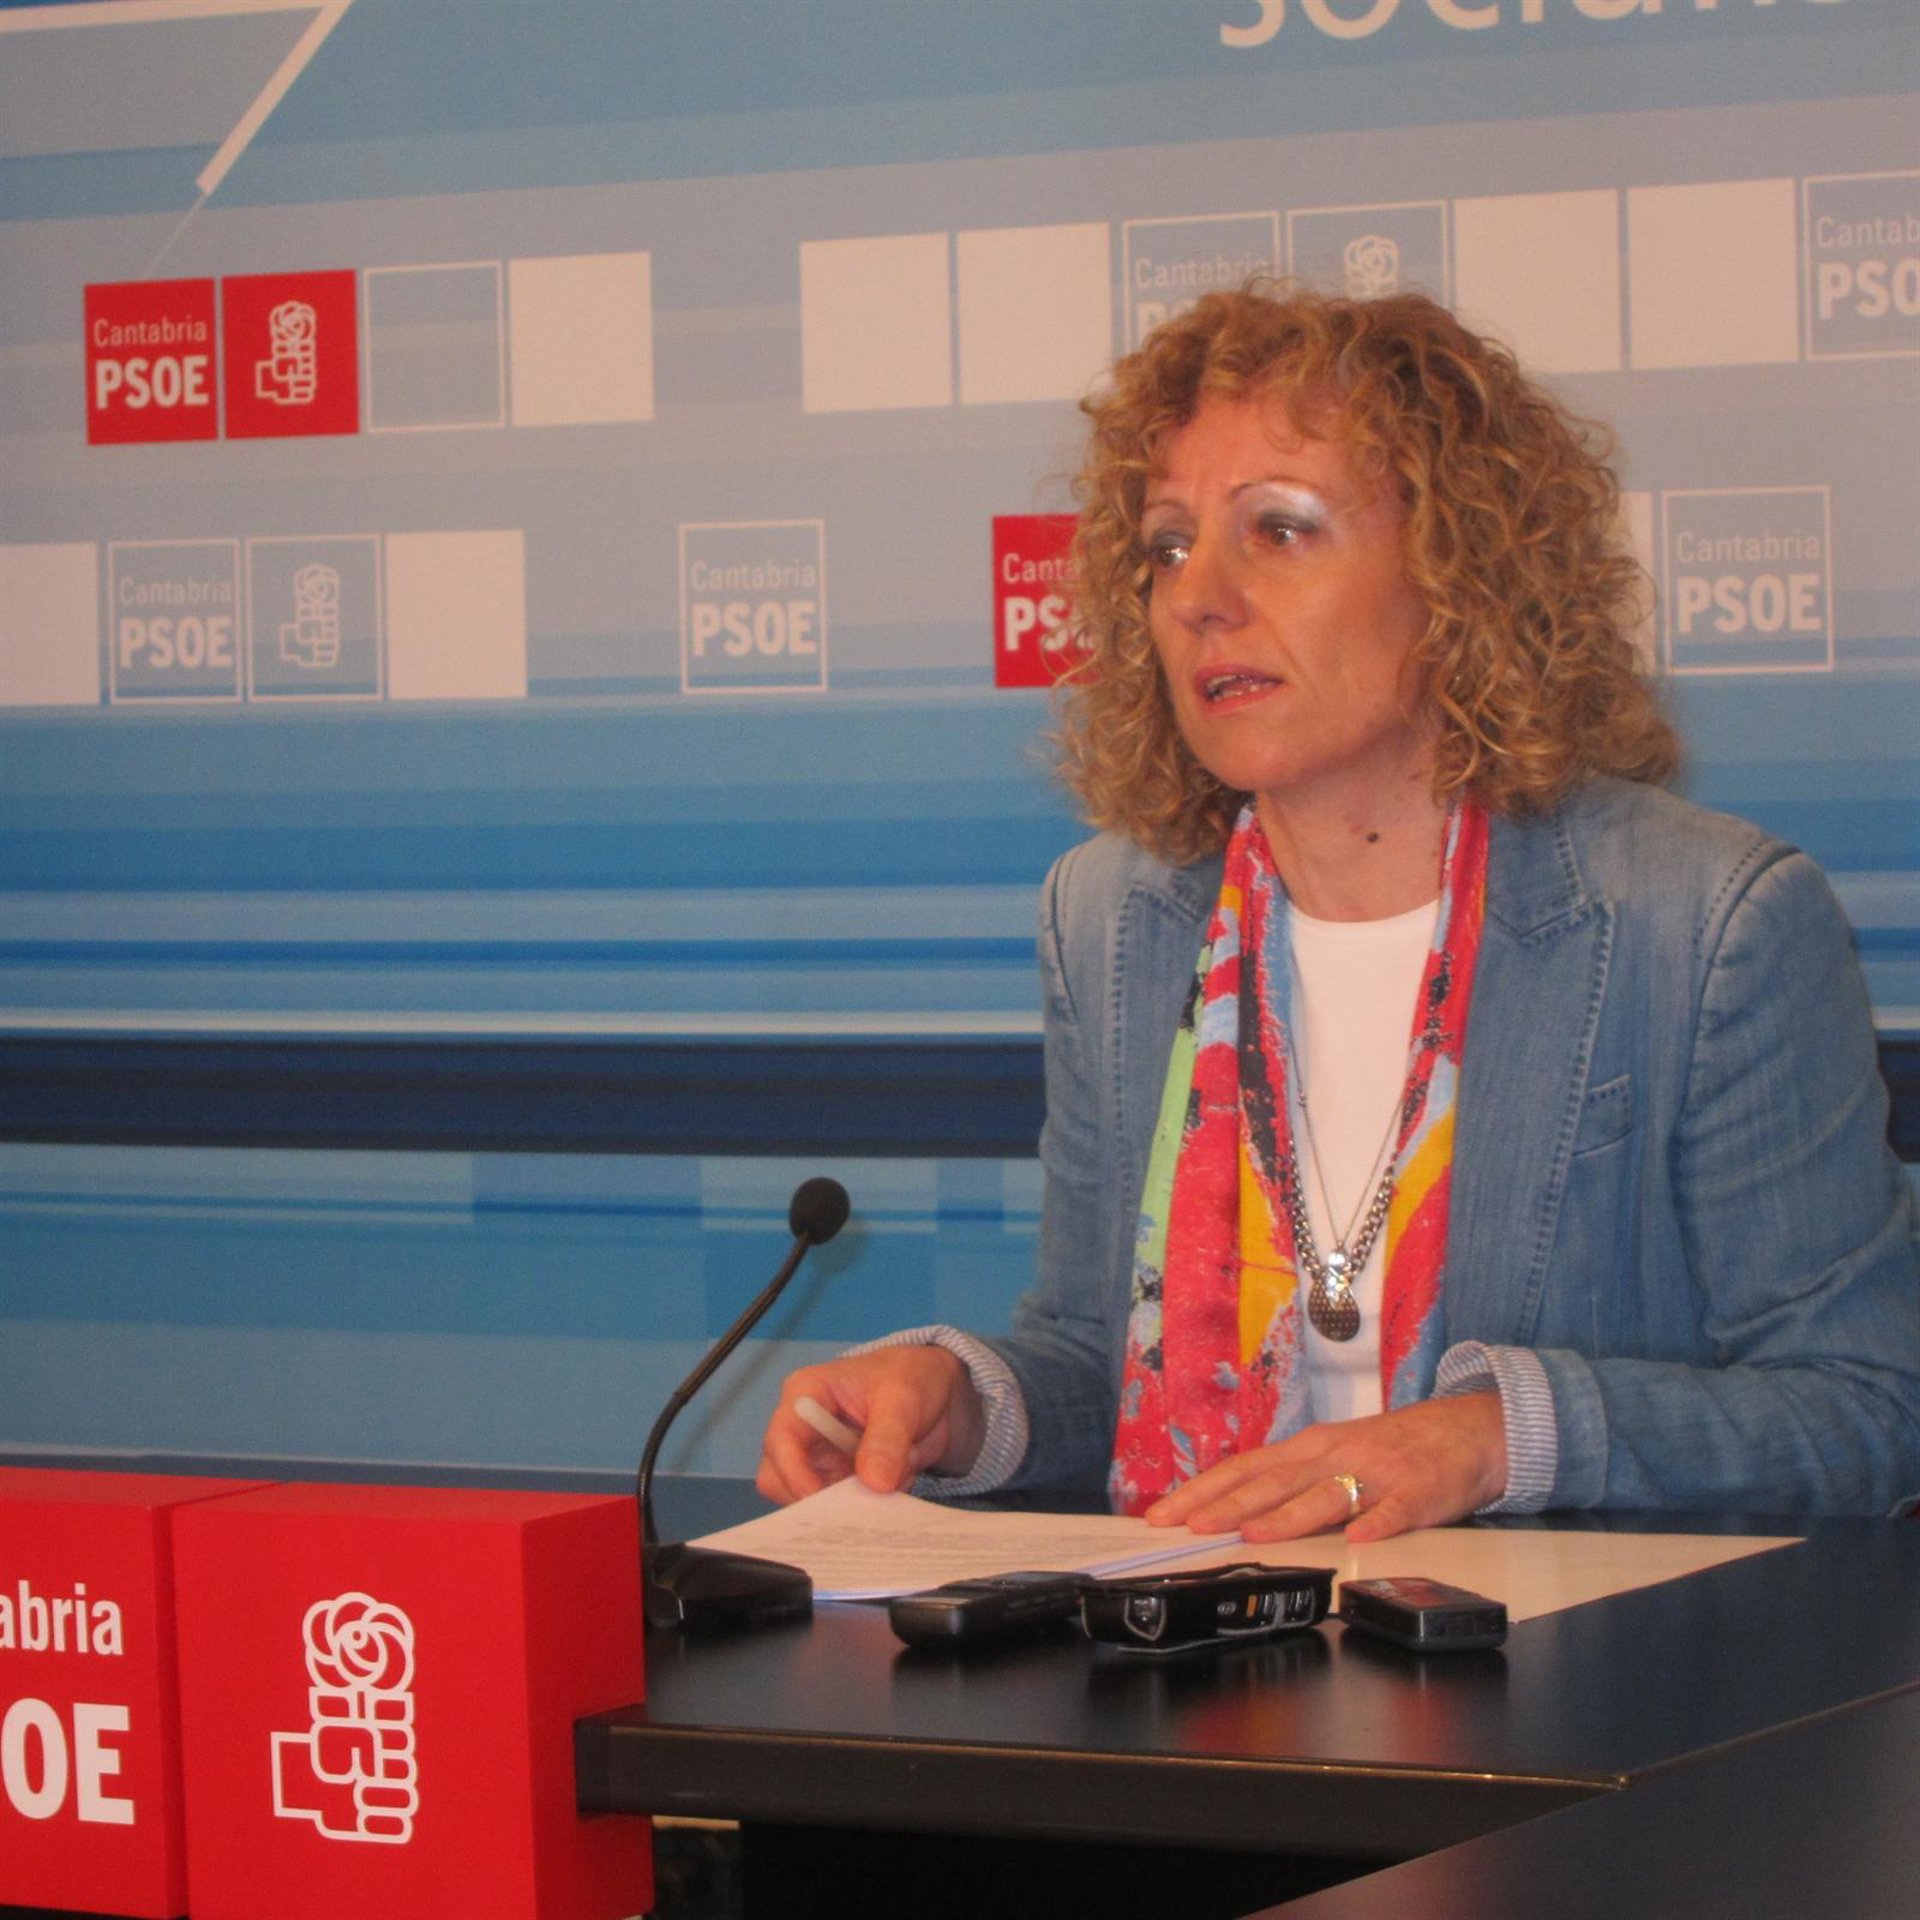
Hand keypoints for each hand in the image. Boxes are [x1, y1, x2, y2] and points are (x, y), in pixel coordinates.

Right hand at [755, 1348, 985, 1505]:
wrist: (933, 1391)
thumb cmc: (909, 1377)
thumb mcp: (904, 1399)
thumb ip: (888, 1439)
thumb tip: (874, 1483)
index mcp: (807, 1394)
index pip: (781, 1438)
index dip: (794, 1473)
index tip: (822, 1502)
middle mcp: (803, 1429)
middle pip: (780, 1478)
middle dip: (817, 1499)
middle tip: (859, 1508)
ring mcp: (818, 1458)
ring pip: (808, 1500)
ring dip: (849, 1504)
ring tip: (892, 1482)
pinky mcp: (837, 1480)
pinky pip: (839, 1508)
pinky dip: (866, 1508)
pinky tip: (895, 1485)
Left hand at [1142, 1393, 1506, 1544]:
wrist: (1463, 1431)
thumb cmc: (1386, 1450)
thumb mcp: (1329, 1457)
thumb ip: (1287, 1483)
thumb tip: (1229, 1512)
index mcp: (1307, 1449)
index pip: (1243, 1468)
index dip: (1202, 1491)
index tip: (1163, 1514)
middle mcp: (1334, 1456)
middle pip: (1274, 1482)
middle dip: (1229, 1505)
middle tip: (1190, 1527)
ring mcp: (1376, 1473)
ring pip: (1326, 1495)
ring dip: (1289, 1515)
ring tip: (1255, 1534)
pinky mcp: (1418, 1493)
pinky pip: (1396, 1510)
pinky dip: (1377, 1522)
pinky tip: (1359, 1537)